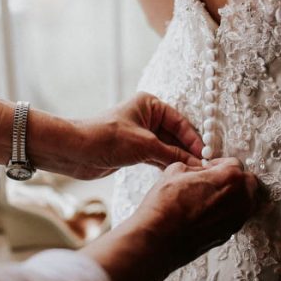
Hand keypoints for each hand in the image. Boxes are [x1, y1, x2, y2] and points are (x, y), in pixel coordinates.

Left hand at [62, 93, 203, 179]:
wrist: (74, 151)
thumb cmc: (106, 138)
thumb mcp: (145, 145)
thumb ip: (172, 154)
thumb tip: (196, 165)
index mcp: (150, 104)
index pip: (180, 121)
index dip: (193, 139)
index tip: (206, 155)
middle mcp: (146, 117)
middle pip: (175, 135)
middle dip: (187, 150)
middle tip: (204, 168)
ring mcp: (140, 134)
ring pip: (166, 147)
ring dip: (177, 159)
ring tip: (194, 174)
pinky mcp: (133, 150)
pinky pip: (156, 157)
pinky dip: (166, 165)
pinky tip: (176, 175)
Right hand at [132, 158, 260, 270]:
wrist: (157, 238)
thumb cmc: (165, 206)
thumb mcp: (175, 171)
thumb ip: (194, 168)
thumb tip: (199, 172)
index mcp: (230, 178)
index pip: (235, 163)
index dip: (220, 163)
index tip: (209, 168)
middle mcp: (239, 200)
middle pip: (248, 183)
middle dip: (234, 179)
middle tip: (215, 180)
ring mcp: (236, 220)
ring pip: (247, 202)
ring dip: (235, 196)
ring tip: (212, 197)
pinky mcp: (228, 235)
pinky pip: (236, 218)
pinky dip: (227, 212)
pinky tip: (208, 212)